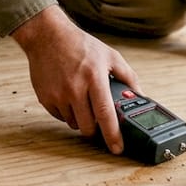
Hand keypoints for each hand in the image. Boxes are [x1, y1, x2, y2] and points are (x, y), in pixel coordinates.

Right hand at [11, 6, 138, 153]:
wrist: (48, 36)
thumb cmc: (80, 45)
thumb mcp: (110, 55)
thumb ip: (128, 76)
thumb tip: (140, 96)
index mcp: (94, 77)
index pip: (105, 114)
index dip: (113, 134)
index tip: (118, 148)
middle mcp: (75, 88)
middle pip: (88, 126)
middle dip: (96, 128)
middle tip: (99, 120)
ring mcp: (58, 94)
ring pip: (73, 123)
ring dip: (81, 119)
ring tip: (82, 100)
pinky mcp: (45, 98)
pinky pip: (60, 117)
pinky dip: (67, 112)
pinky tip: (68, 96)